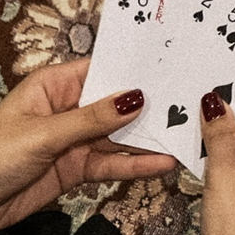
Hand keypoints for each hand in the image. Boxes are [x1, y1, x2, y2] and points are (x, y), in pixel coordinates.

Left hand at [0, 58, 175, 229]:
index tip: (173, 64)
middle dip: (150, 104)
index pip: (104, 69)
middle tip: (190, 101)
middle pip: (117, 103)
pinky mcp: (76, 169)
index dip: (136, 68)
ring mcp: (75, 140)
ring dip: (148, 138)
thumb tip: (137, 97)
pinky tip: (161, 164)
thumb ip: (92, 118)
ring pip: (119, 136)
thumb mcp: (44, 134)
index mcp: (56, 84)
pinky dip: (135, 165)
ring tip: (184, 136)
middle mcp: (69, 108)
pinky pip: (111, 164)